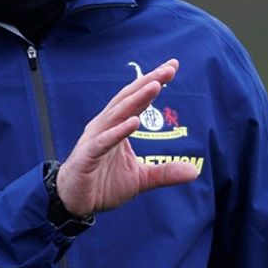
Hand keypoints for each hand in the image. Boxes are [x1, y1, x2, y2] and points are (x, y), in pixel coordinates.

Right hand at [56, 59, 197, 216]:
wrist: (73, 200)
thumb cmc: (102, 184)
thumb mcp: (140, 178)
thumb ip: (164, 172)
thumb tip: (194, 171)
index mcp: (116, 127)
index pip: (137, 101)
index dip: (153, 83)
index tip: (172, 67)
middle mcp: (105, 126)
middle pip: (128, 99)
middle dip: (148, 82)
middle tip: (168, 68)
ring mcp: (95, 139)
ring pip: (117, 114)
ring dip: (136, 99)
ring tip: (155, 86)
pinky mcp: (87, 156)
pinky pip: (104, 141)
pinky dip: (118, 131)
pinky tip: (133, 122)